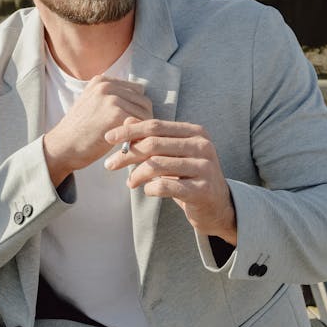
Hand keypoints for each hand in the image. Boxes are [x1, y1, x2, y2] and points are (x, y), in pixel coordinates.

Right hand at [43, 76, 152, 185]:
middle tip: (136, 137)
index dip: (137, 109)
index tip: (132, 125)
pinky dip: (139, 137)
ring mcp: (111, 98)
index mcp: (101, 81)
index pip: (136, 91)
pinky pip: (141, 124)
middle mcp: (107, 85)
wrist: (61, 148)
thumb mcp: (92, 106)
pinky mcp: (115, 113)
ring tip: (133, 142)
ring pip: (145, 112)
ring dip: (143, 129)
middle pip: (143, 100)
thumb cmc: (78, 133)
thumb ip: (112, 100)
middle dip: (142, 119)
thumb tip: (142, 105)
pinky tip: (131, 146)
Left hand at [104, 119, 236, 245]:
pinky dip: (150, 188)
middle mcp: (202, 146)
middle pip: (154, 144)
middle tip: (110, 164)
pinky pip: (166, 186)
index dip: (130, 131)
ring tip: (130, 182)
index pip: (155, 126)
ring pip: (157, 165)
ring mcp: (204, 167)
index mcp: (195, 132)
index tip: (108, 138)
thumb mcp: (172, 154)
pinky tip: (147, 190)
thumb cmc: (189, 176)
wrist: (217, 206)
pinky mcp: (202, 190)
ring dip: (136, 174)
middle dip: (127, 154)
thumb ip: (152, 137)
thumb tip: (126, 120)